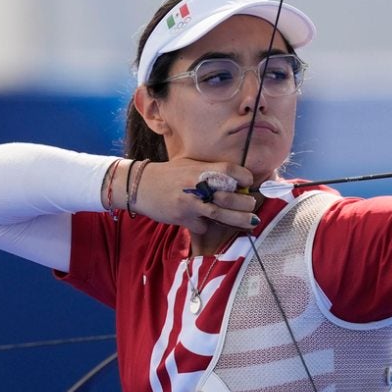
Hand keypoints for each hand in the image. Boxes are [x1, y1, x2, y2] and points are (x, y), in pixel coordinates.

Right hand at [131, 158, 258, 233]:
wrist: (141, 185)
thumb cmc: (170, 174)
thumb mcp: (191, 165)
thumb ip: (211, 172)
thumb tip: (238, 183)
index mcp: (201, 169)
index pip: (230, 171)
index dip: (244, 177)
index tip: (248, 183)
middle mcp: (197, 185)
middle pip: (230, 197)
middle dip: (246, 204)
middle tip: (251, 206)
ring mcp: (190, 203)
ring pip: (221, 215)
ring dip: (239, 220)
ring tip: (251, 222)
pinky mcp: (182, 218)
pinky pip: (202, 226)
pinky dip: (206, 226)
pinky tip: (204, 221)